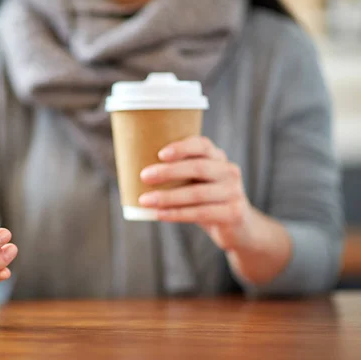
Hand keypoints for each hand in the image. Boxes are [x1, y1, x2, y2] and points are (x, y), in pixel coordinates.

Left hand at [139, 136, 253, 251]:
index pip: (202, 145)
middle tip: (144, 176)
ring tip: (144, 200)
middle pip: (198, 167)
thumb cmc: (207, 201)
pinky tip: (158, 215)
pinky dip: (176, 214)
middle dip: (168, 171)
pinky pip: (200, 213)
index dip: (182, 147)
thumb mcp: (197, 183)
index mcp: (218, 158)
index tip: (160, 153)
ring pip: (197, 193)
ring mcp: (234, 192)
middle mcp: (229, 171)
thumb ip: (178, 175)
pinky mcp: (234, 213)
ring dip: (167, 197)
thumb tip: (135, 173)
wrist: (240, 229)